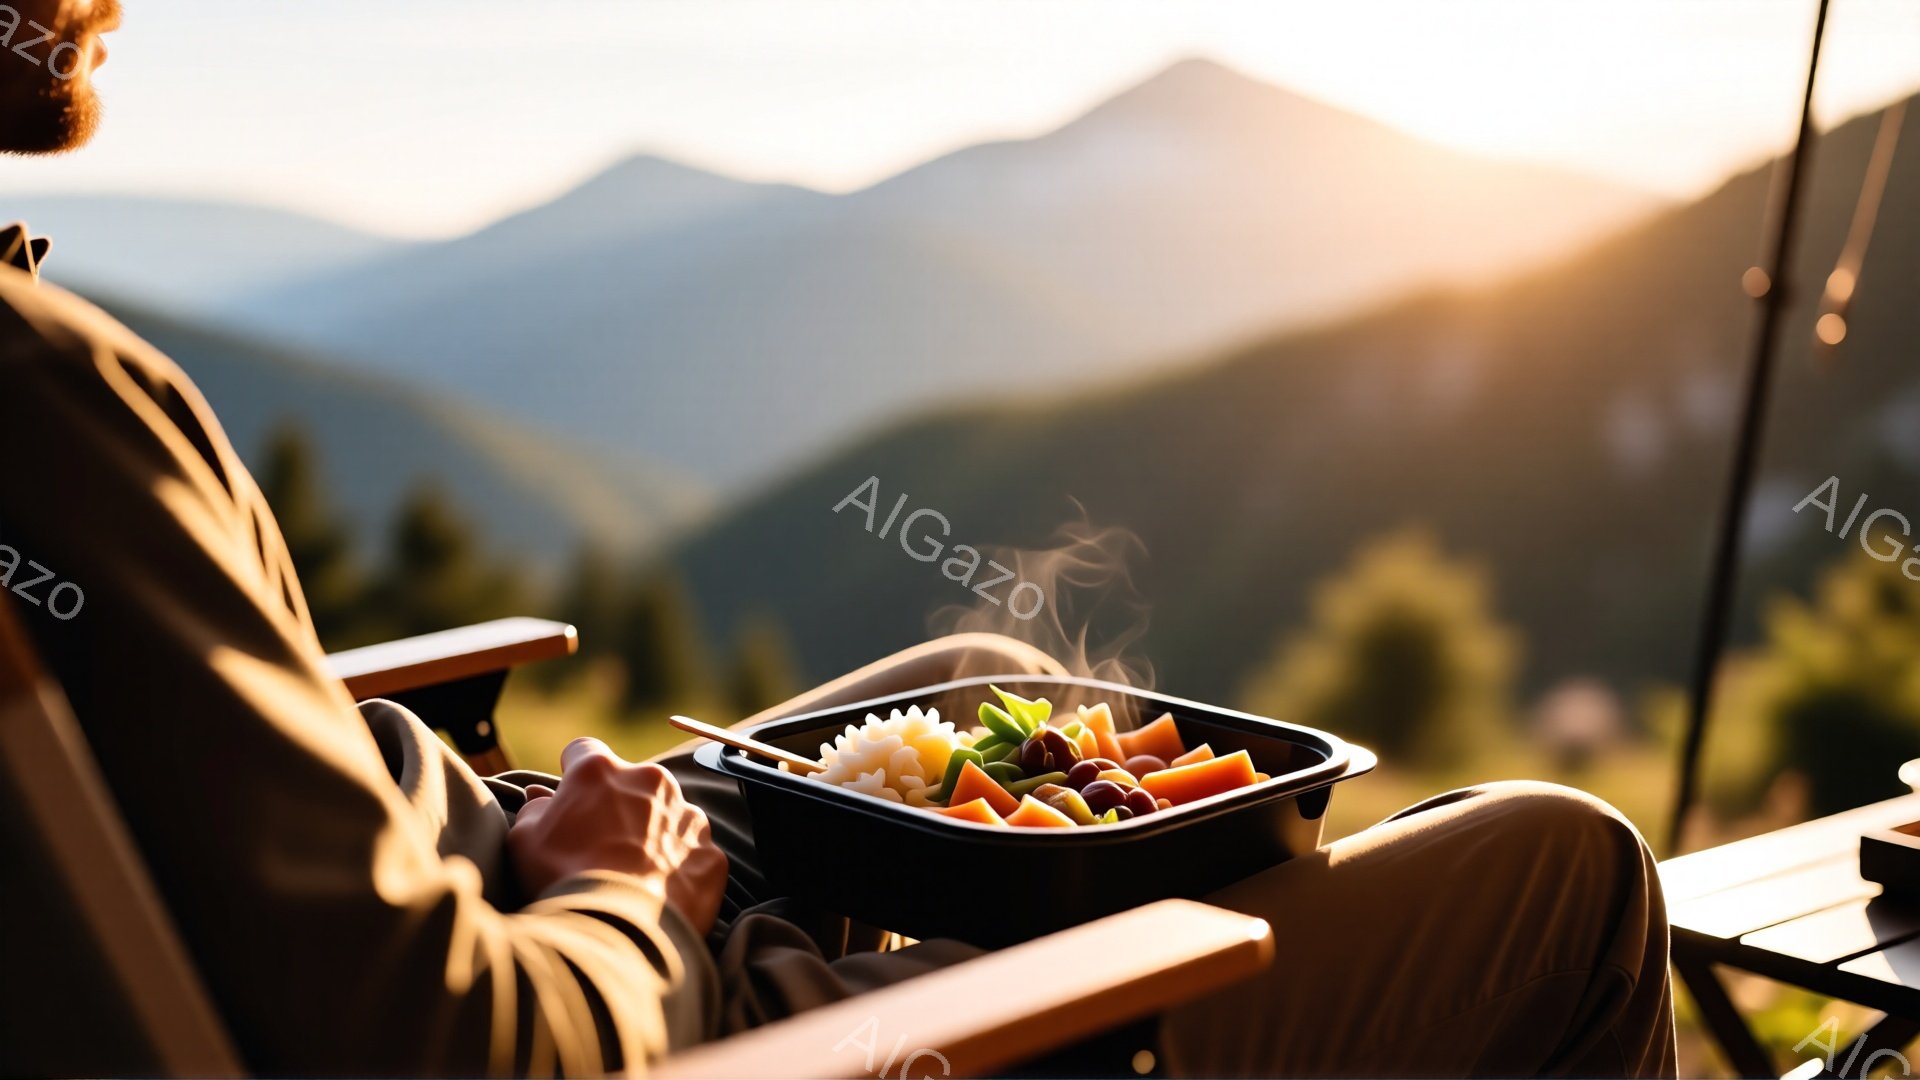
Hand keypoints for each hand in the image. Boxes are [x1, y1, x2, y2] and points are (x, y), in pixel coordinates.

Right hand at [508, 738, 727, 935]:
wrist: (617, 933)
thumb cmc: (563, 881)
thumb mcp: (525, 841)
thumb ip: (534, 810)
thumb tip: (541, 797)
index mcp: (601, 771)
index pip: (583, 751)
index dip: (573, 774)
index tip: (570, 798)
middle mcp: (651, 782)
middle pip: (632, 783)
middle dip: (618, 806)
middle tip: (600, 847)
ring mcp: (688, 817)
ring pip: (668, 817)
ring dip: (653, 835)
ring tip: (631, 876)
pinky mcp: (711, 854)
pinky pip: (694, 855)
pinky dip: (679, 869)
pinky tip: (658, 895)